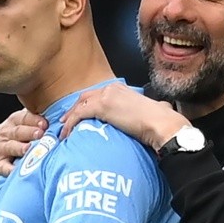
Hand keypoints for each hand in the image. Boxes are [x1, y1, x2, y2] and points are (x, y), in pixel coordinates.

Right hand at [0, 108, 46, 190]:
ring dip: (20, 148)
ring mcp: (0, 149)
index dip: (34, 120)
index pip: (24, 118)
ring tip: (29, 149)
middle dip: (29, 132)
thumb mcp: (19, 124)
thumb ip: (35, 120)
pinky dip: (10, 170)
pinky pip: (4, 167)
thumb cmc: (13, 137)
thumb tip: (60, 115)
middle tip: (40, 134)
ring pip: (10, 147)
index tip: (45, 123)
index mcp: (14, 122)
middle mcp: (6, 134)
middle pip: (18, 131)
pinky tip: (17, 171)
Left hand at [60, 83, 190, 150]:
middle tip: (64, 121)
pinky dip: (70, 123)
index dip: (85, 105)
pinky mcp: (102, 106)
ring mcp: (106, 95)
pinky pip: (79, 114)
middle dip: (73, 109)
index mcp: (121, 89)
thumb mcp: (147, 112)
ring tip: (63, 131)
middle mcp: (112, 88)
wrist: (160, 124)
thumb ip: (141, 112)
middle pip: (85, 97)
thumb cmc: (159, 122)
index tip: (79, 115)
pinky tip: (67, 133)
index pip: (97, 94)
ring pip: (80, 105)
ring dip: (69, 118)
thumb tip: (148, 118)